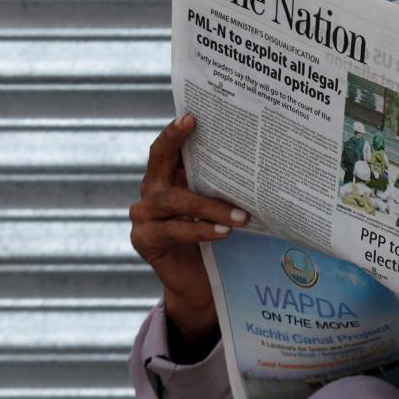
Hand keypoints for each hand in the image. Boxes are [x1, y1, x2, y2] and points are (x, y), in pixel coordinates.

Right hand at [128, 113, 249, 352]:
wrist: (201, 283)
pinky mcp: (145, 241)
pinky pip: (173, 230)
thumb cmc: (214, 237)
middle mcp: (151, 192)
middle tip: (195, 127)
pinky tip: (223, 232)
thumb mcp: (218, 206)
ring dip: (209, 206)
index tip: (192, 115)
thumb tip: (255, 159)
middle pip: (158, 162)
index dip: (174, 132)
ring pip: (173, 200)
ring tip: (240, 216)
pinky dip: (200, 229)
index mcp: (168, 179)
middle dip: (175, 142)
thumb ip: (221, 185)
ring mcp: (144, 216)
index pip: (166, 150)